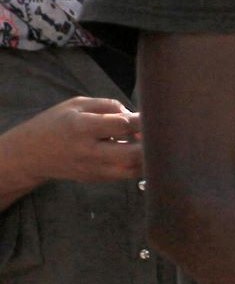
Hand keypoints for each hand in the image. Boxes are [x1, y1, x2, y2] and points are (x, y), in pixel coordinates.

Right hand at [0, 98, 140, 185]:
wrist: (30, 154)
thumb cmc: (56, 123)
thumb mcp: (77, 104)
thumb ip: (108, 105)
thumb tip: (135, 114)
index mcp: (83, 128)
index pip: (123, 125)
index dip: (143, 120)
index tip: (153, 114)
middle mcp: (88, 152)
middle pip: (132, 154)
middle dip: (150, 142)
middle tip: (156, 131)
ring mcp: (92, 169)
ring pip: (132, 170)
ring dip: (148, 156)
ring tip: (148, 142)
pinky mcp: (96, 179)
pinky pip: (125, 175)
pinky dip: (139, 165)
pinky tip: (140, 152)